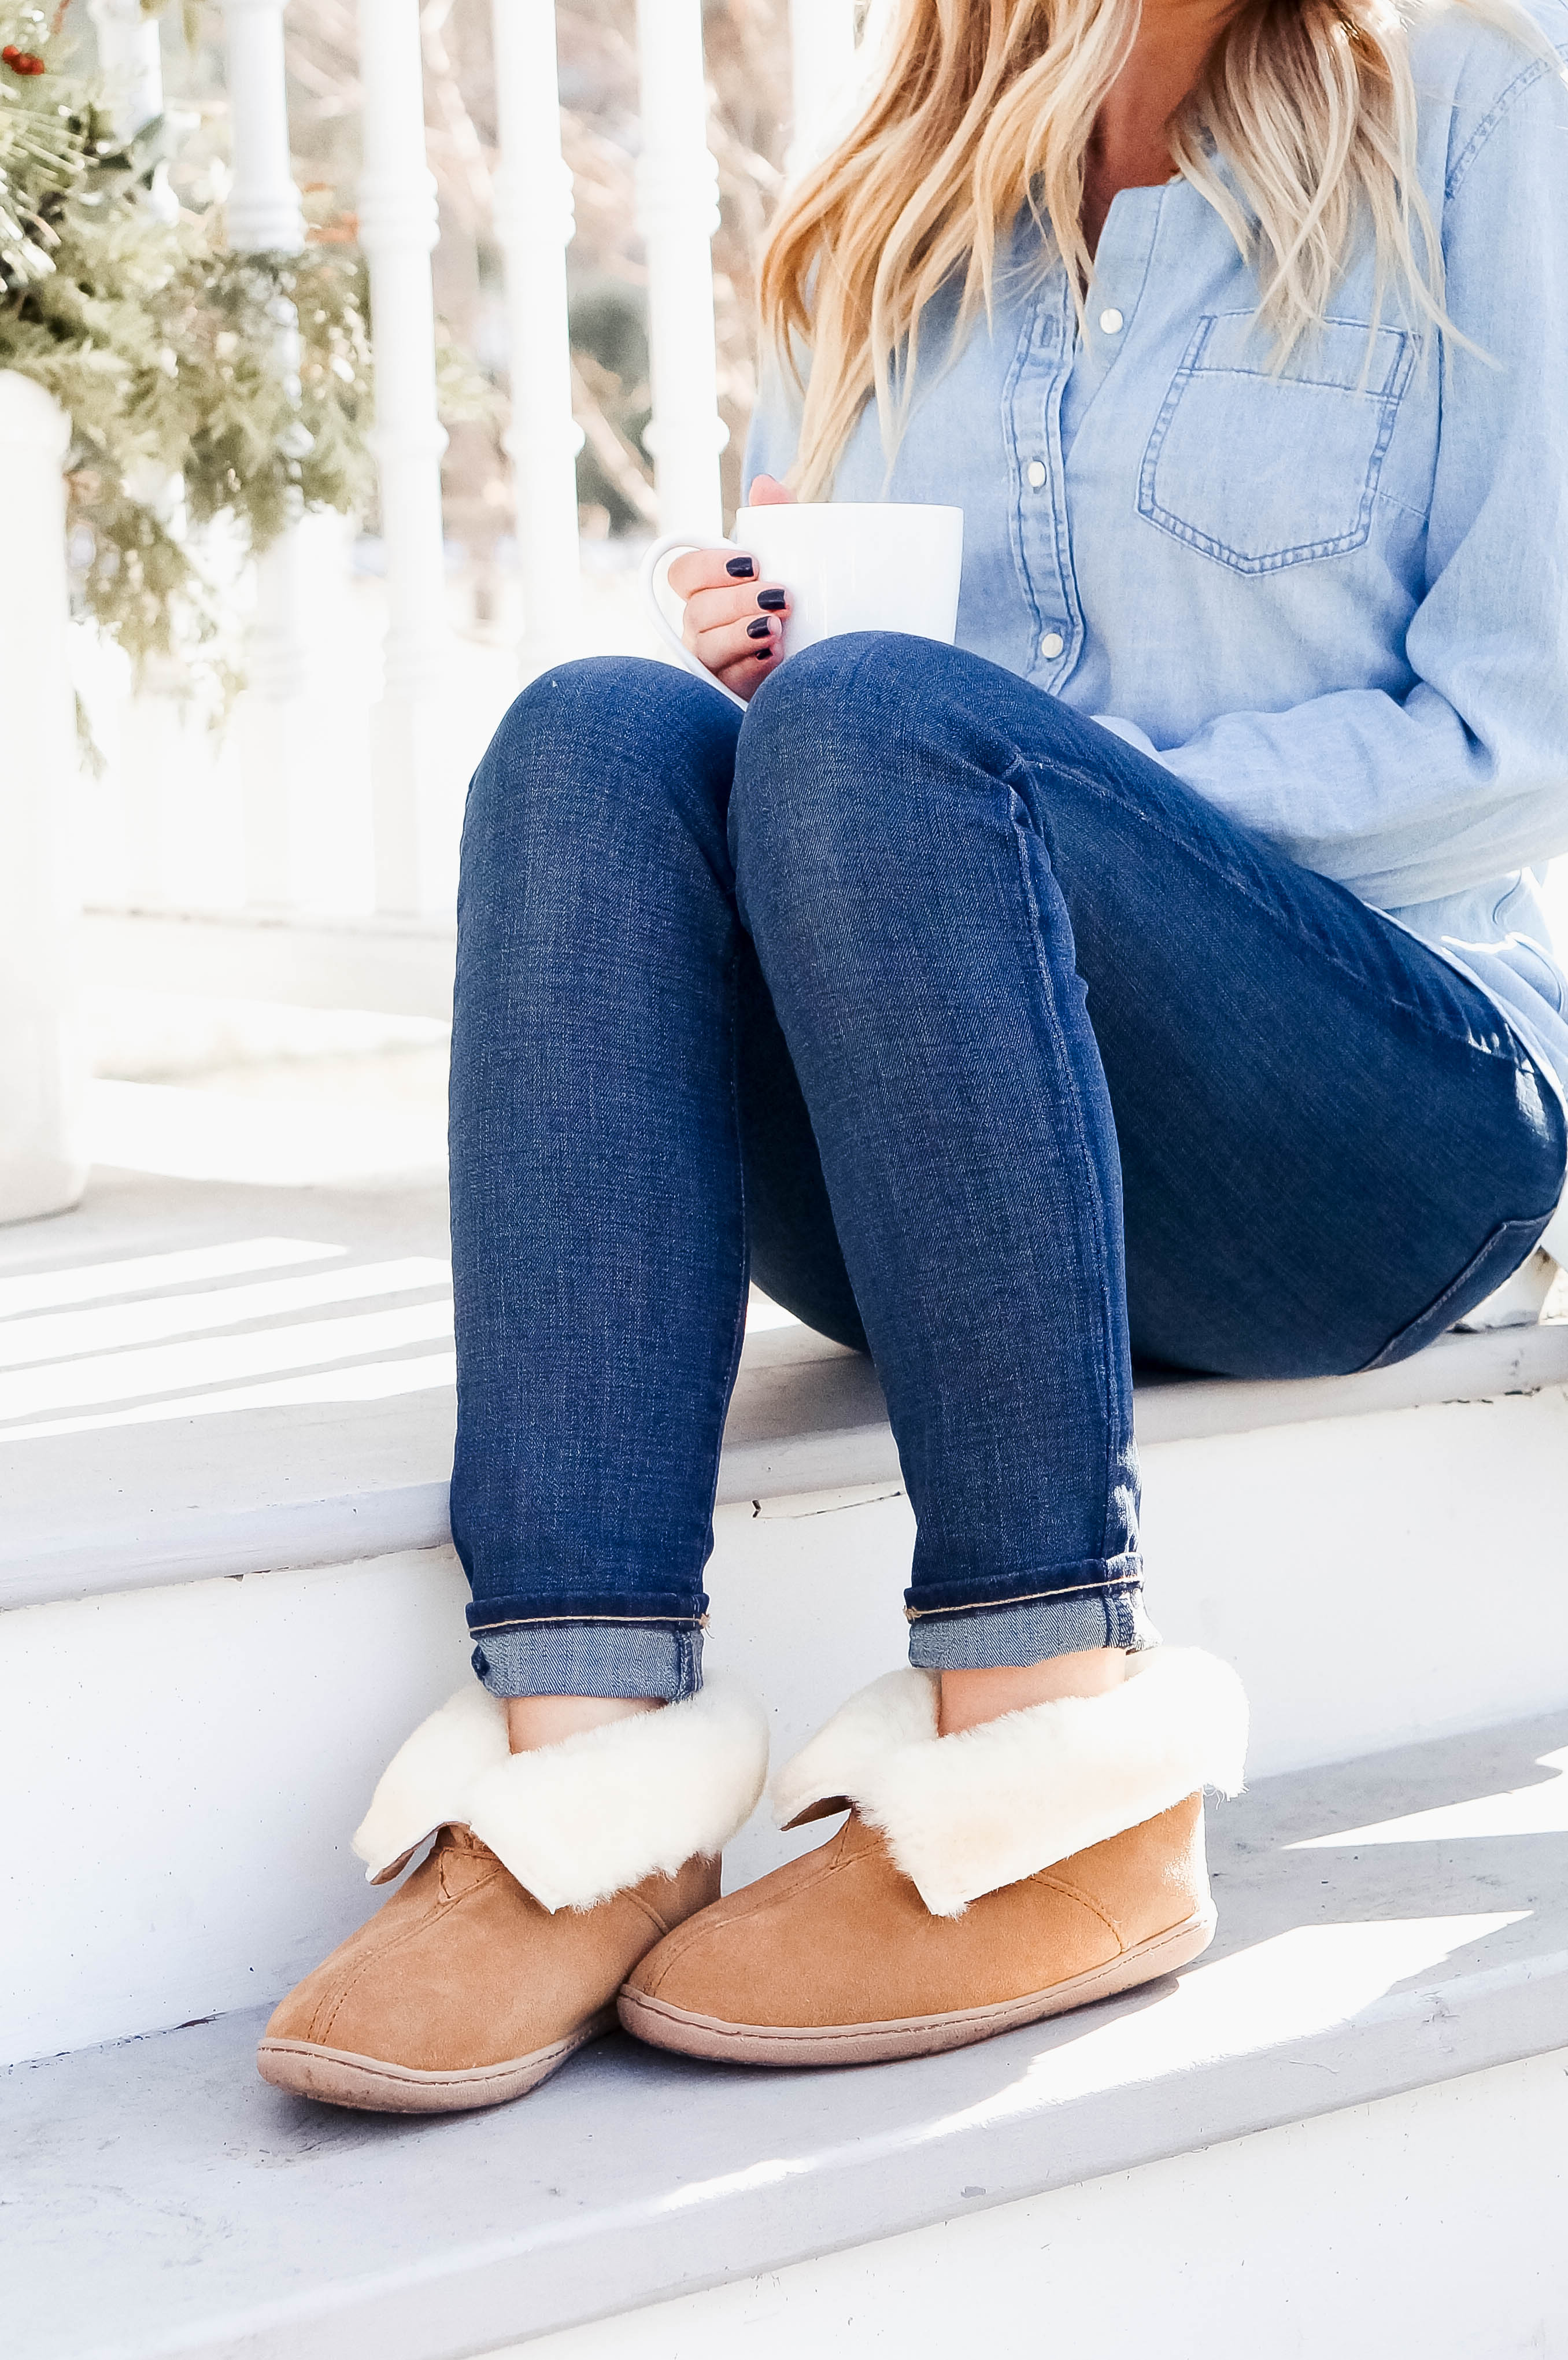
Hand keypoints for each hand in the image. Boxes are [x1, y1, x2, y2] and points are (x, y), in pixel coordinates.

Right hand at [668, 474, 794, 701]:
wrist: (828, 658)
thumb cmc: (801, 606)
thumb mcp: (793, 561)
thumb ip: (778, 522)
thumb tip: (764, 484)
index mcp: (709, 590)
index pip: (684, 573)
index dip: (710, 566)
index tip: (752, 562)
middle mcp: (702, 627)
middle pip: (696, 612)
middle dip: (736, 602)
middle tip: (780, 597)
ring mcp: (713, 663)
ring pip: (706, 649)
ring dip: (740, 635)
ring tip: (776, 628)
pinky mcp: (731, 692)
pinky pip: (726, 683)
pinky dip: (751, 668)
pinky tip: (775, 658)